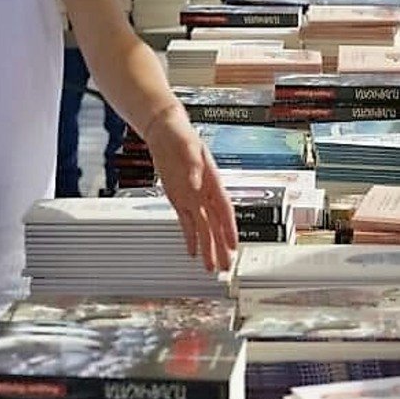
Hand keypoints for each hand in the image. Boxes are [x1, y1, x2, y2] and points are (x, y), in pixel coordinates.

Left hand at [146, 106, 238, 271]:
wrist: (166, 131)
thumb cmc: (180, 134)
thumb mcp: (187, 144)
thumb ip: (193, 164)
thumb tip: (196, 183)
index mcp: (212, 180)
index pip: (224, 210)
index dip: (229, 230)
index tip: (233, 246)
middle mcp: (204, 192)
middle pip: (215, 226)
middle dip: (220, 247)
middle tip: (224, 266)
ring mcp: (192, 197)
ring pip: (203, 229)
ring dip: (208, 248)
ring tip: (211, 268)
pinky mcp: (179, 199)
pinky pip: (187, 223)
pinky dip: (191, 239)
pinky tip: (194, 253)